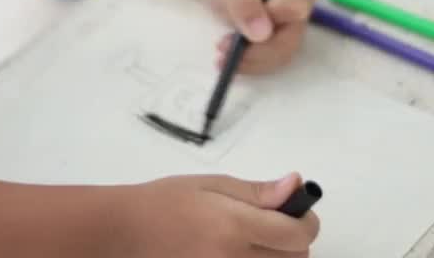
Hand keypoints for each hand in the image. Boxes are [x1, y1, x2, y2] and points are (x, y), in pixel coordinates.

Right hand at [120, 173, 320, 256]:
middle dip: (292, 241)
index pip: (298, 234)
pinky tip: (240, 253)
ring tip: (252, 241)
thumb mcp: (212, 184)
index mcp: (234, 225)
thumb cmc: (166, 201)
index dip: (306, 221)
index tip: (297, 212)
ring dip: (276, 257)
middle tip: (271, 225)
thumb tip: (296, 186)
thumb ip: (257, 191)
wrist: (127, 231)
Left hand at [192, 0, 314, 73]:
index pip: (296, 5)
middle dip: (259, 50)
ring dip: (252, 60)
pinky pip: (271, 57)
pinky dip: (250, 63)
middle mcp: (300, 0)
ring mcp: (291, 21)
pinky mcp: (279, 37)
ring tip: (221, 56)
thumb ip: (244, 3)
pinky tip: (227, 61)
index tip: (246, 26)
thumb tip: (262, 34)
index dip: (274, 20)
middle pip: (291, 35)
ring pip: (281, 52)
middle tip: (224, 50)